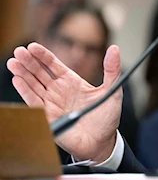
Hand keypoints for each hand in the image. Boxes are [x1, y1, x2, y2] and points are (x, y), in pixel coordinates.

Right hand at [7, 43, 122, 162]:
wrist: (102, 141)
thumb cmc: (106, 117)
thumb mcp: (112, 90)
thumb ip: (112, 69)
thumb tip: (114, 50)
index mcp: (72, 82)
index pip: (54, 65)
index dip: (43, 55)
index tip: (33, 46)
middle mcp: (58, 91)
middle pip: (40, 72)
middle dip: (29, 61)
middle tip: (19, 51)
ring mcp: (51, 103)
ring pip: (33, 85)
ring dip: (23, 74)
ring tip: (13, 62)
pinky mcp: (47, 117)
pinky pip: (34, 102)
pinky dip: (25, 91)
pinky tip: (17, 80)